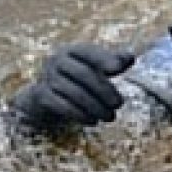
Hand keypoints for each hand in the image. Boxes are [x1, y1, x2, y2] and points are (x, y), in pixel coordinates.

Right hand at [13, 44, 134, 131]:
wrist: (43, 98)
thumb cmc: (76, 81)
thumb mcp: (94, 69)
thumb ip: (113, 62)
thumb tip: (130, 57)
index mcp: (72, 50)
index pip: (89, 52)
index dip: (105, 58)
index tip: (120, 68)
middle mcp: (56, 60)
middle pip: (83, 74)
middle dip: (104, 90)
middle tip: (118, 104)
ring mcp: (46, 77)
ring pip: (74, 92)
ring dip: (95, 106)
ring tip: (109, 117)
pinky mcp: (40, 95)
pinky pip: (62, 105)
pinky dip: (79, 114)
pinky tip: (93, 121)